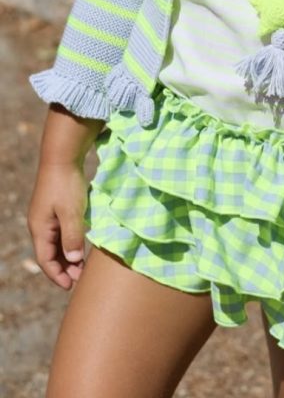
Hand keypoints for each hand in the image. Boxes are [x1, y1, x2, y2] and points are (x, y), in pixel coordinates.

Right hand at [27, 160, 88, 289]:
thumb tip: (73, 259)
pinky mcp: (56, 208)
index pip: (46, 260)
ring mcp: (47, 216)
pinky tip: (82, 244)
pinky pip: (61, 232)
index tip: (71, 286)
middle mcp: (41, 225)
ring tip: (83, 266)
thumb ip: (72, 236)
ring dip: (68, 255)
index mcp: (40, 229)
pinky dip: (70, 242)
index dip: (58, 275)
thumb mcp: (71, 211)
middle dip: (65, 268)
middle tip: (81, 278)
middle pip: (51, 254)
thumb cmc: (66, 184)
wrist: (63, 157)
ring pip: (56, 243)